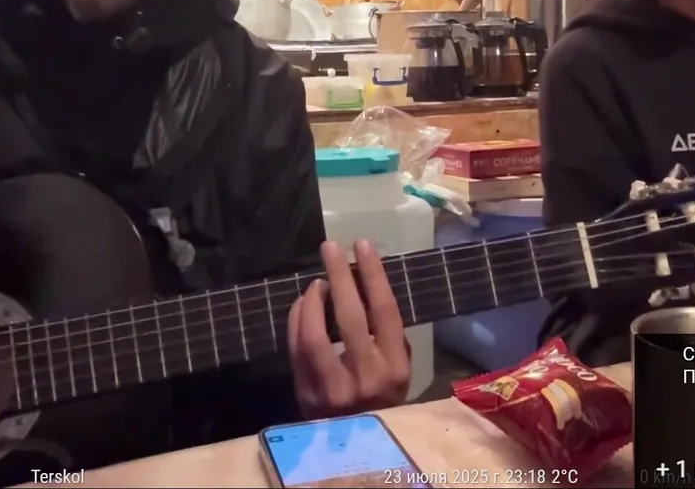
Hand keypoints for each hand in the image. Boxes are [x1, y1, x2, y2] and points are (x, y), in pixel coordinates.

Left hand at [287, 240, 409, 417]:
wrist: (355, 449)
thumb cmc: (382, 401)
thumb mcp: (399, 372)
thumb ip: (389, 338)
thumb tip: (367, 290)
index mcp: (394, 368)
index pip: (385, 311)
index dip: (372, 275)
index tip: (362, 246)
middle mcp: (365, 377)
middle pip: (350, 316)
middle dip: (338, 277)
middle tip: (329, 247)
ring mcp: (332, 387)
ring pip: (315, 333)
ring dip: (312, 300)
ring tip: (317, 282)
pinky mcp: (305, 391)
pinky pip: (296, 347)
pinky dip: (297, 320)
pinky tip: (302, 305)